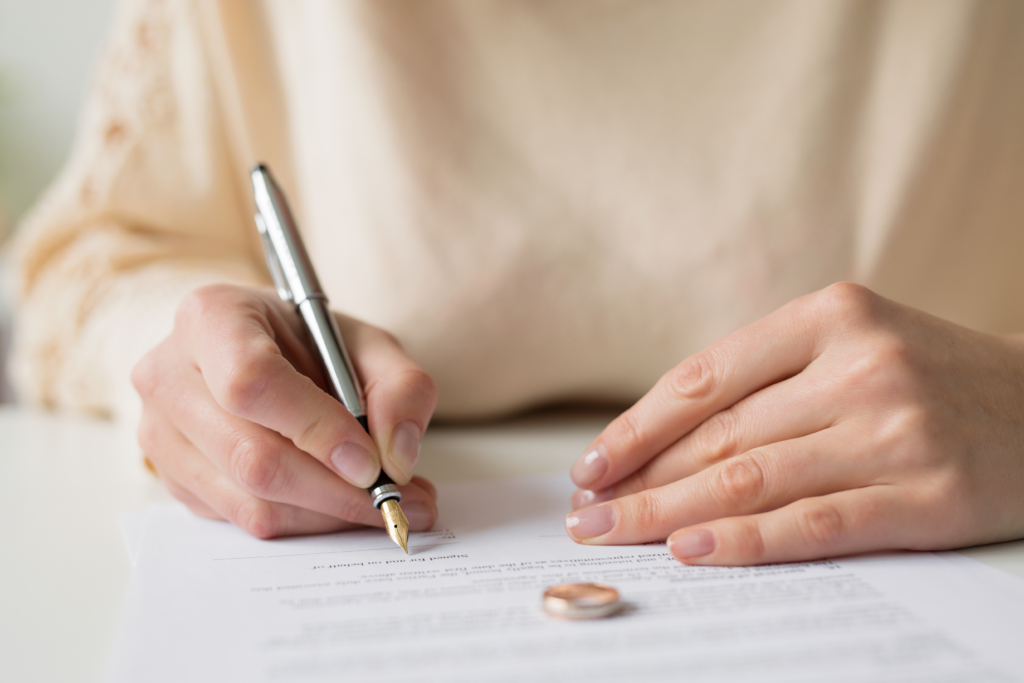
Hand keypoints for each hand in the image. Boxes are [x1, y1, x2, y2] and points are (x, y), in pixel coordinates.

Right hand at [132, 284, 438, 537]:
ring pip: (249, 501)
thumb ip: (401, 387)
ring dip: (328, 515)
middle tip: (399, 500)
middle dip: (335, 490)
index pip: (251, 381)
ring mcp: (161, 434)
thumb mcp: (369, 344)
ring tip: (385, 503)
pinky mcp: (174, 481)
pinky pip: (244, 521)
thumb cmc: (311, 344)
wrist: (260, 354)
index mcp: (210, 317)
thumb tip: (396, 457)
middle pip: (250, 455)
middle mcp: (168, 375)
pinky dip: (306, 523)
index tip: (371, 462)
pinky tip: (343, 504)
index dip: (315, 428)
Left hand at [565, 283, 1023, 564]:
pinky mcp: (926, 496)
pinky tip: (691, 551)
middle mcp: (862, 365)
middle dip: (641, 480)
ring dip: (670, 514)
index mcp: (831, 315)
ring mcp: (896, 430)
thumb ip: (770, 380)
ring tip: (616, 535)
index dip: (636, 428)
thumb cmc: (929, 379)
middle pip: (718, 435)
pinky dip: (745, 541)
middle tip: (586, 515)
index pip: (704, 378)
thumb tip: (659, 441)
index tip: (590, 466)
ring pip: (752, 479)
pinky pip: (814, 524)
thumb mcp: (853, 345)